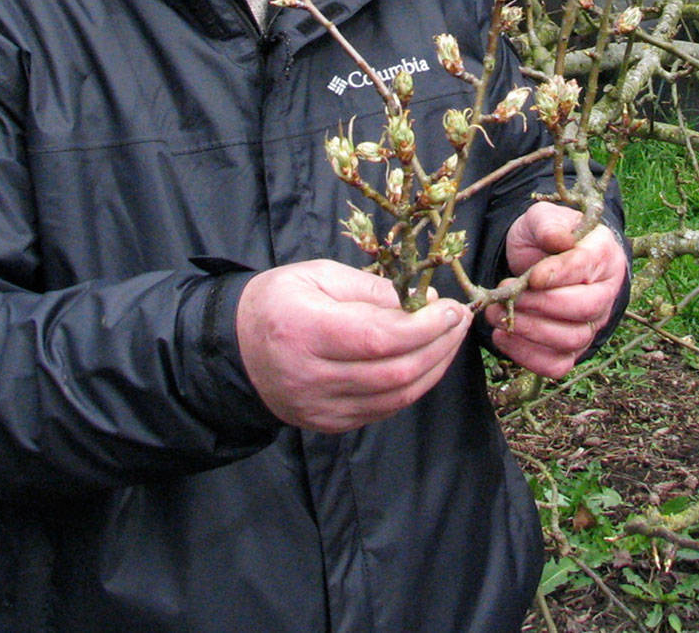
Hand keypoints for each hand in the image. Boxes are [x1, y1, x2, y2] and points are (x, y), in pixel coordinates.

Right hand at [236, 260, 471, 432]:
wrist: (237, 349)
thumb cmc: (279, 301)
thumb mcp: (317, 275)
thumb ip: (369, 288)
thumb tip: (423, 302)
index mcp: (304, 330)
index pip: (378, 338)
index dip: (424, 327)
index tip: (451, 308)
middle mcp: (311, 377)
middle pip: (394, 372)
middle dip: (438, 346)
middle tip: (461, 321)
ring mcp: (320, 407)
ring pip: (395, 397)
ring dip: (433, 368)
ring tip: (450, 339)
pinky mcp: (328, 424)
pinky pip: (383, 410)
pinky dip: (412, 386)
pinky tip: (425, 361)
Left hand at [486, 201, 628, 378]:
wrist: (539, 259)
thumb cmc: (544, 237)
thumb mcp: (541, 219)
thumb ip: (548, 225)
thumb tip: (558, 240)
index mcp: (603, 253)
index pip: (586, 266)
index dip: (559, 274)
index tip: (532, 277)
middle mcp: (605, 292)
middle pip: (584, 309)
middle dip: (540, 305)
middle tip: (506, 294)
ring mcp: (592, 324)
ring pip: (571, 340)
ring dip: (530, 331)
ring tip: (497, 314)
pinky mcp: (573, 348)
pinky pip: (557, 364)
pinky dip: (528, 356)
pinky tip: (503, 337)